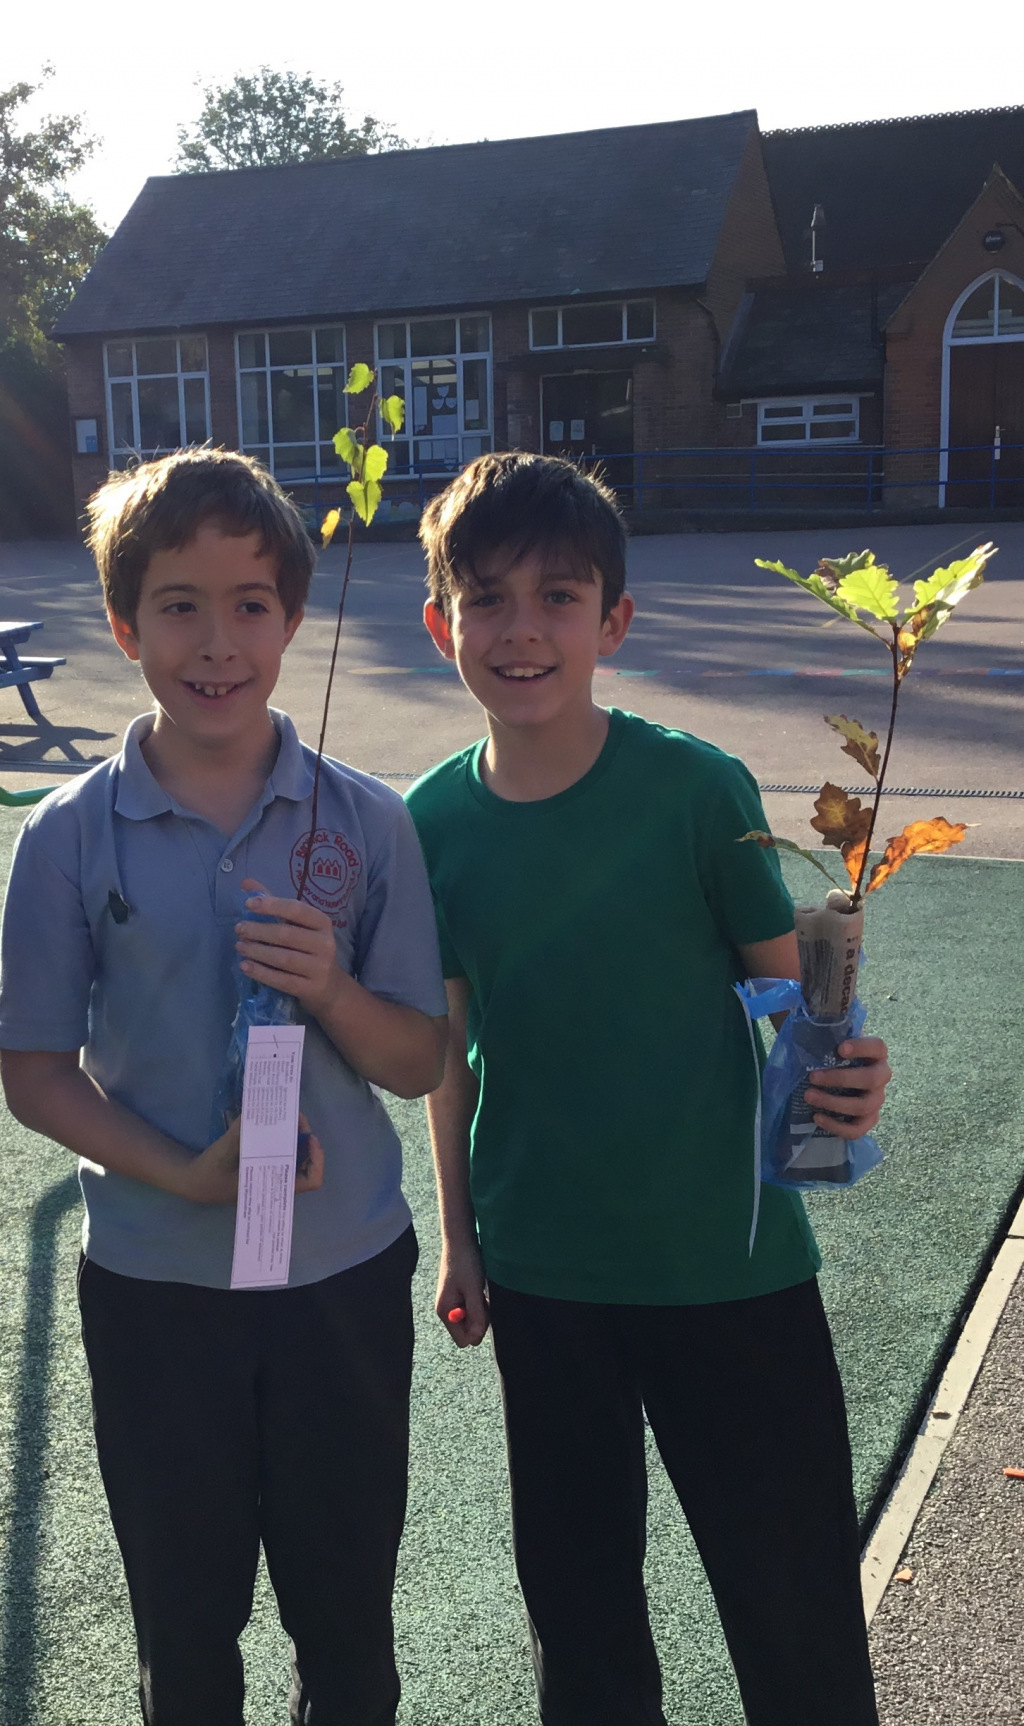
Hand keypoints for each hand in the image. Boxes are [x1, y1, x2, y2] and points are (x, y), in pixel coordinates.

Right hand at [177, 1112, 324, 1203]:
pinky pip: (282, 1151)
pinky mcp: (263, 1163)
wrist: (193, 1180)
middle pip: (306, 1163)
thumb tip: (253, 1114)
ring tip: (287, 1116)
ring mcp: (271, 1172)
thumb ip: (239, 1136)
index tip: (310, 1138)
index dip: (316, 1159)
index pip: (311, 1180)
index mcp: (274, 1188)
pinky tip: (275, 1122)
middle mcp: (277, 1181)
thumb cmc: (210, 1174)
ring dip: (295, 1136)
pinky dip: (283, 1137)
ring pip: (296, 1155)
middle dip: (305, 1139)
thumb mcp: (223, 1153)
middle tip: (296, 1117)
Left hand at [235, 877, 344, 1015]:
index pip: (296, 910)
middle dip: (259, 931)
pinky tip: (245, 966)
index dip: (272, 905)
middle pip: (287, 935)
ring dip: (257, 951)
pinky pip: (282, 980)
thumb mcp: (296, 925)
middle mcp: (325, 943)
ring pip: (284, 958)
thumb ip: (272, 903)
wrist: (329, 986)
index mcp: (322, 923)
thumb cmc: (307, 949)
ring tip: (239, 946)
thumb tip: (246, 883)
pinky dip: (261, 973)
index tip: (248, 904)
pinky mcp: (310, 988)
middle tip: (239, 929)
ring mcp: (319, 967)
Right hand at [437, 1241, 488, 1347]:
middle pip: (467, 1332)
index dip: (476, 1330)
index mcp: (445, 1312)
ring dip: (480, 1311)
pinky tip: (479, 1290)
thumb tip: (478, 1336)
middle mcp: (446, 1311)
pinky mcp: (458, 1298)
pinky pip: (471, 1311)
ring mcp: (452, 1305)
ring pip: (471, 1321)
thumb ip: (476, 1313)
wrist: (459, 1240)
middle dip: (479, 1321)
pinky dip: (478, 1304)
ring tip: (480, 1292)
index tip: (482, 1311)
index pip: (463, 1340)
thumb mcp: (473, 1289)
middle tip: (482, 1300)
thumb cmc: (465, 1262)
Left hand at [805, 1037, 891, 1137]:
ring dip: (834, 1103)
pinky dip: (837, 1126)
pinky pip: (858, 1129)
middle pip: (870, 1080)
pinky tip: (817, 1117)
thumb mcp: (832, 1041)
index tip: (839, 1049)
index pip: (877, 1047)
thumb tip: (804, 1021)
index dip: (861, 1047)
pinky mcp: (868, 1120)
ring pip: (862, 1106)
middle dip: (839, 1079)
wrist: (837, 1077)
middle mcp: (881, 1076)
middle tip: (812, 1077)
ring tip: (808, 1096)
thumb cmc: (834, 1055)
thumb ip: (825, 1033)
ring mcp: (877, 1100)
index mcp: (877, 1053)